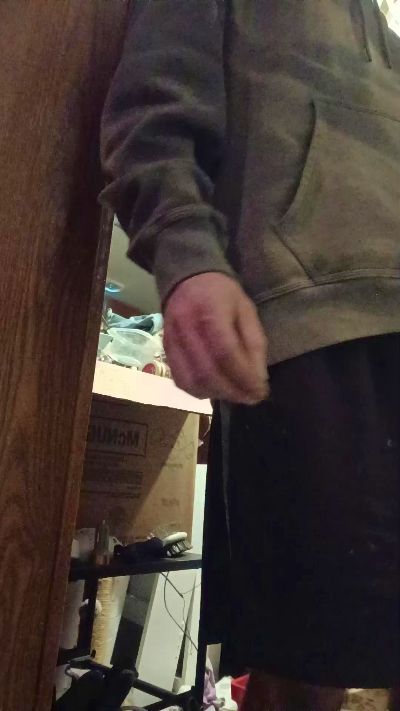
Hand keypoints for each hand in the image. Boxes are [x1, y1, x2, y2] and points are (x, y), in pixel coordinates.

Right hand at [163, 273, 268, 403]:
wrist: (188, 278)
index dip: (244, 378)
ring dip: (215, 394)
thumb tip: (258, 379)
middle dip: (232, 391)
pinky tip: (215, 389)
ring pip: (191, 381)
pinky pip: (179, 380)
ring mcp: (172, 340)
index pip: (226, 354)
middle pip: (207, 372)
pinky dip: (198, 391)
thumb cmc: (222, 294)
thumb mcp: (247, 310)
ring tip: (234, 394)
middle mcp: (186, 327)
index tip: (260, 392)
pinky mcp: (165, 350)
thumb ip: (254, 344)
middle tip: (250, 398)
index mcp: (210, 311)